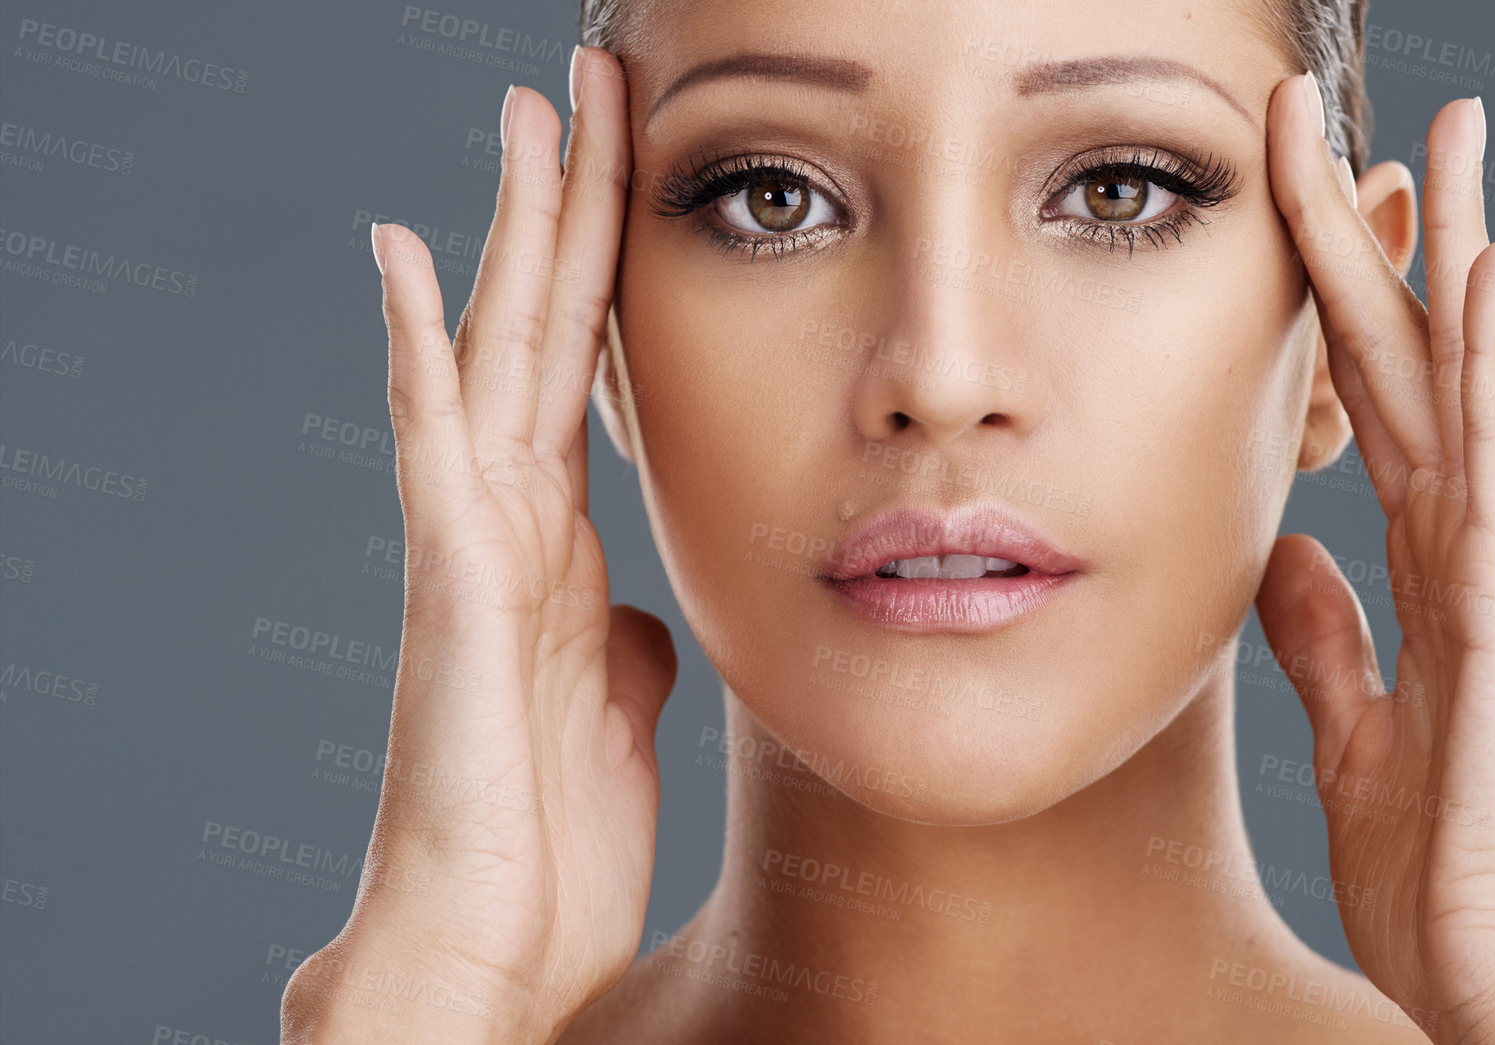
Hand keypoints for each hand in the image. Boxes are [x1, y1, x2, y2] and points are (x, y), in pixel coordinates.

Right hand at [281, 48, 674, 1042]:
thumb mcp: (621, 704)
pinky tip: (405, 254)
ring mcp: (473, 544)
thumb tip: (638, 603)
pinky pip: (433, 441)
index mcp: (559, 541)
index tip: (639, 162)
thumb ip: (623, 632)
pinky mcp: (455, 586)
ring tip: (526, 115)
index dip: (611, 263)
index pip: (588, 365)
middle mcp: (509, 520)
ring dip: (511, 232)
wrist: (497, 937)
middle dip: (568, 206)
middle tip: (585, 83)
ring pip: (493, 351)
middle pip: (543, 327)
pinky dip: (418, 347)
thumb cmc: (550, 831)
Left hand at [1252, 74, 1494, 1042]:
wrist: (1493, 973)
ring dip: (1444, 255)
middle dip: (1379, 237)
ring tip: (1441, 139)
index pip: (1373, 397)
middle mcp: (1471, 545)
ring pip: (1467, 378)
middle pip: (1416, 359)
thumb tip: (1290, 557)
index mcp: (1426, 566)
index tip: (1302, 203)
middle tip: (1356, 119)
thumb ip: (1328, 639)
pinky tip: (1486, 272)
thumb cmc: (1438, 865)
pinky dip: (1494, 362)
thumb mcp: (1351, 731)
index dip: (1335, 298)